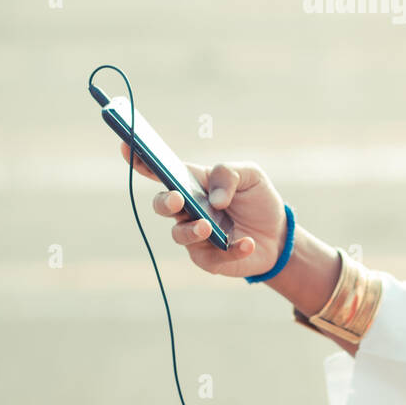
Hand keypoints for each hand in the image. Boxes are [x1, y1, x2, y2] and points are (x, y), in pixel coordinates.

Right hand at [119, 142, 286, 278]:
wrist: (277, 234)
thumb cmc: (257, 199)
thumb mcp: (251, 175)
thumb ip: (229, 175)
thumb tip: (214, 199)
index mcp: (192, 183)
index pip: (161, 171)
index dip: (140, 159)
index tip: (128, 145)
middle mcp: (187, 209)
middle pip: (161, 205)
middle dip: (165, 202)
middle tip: (178, 199)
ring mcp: (194, 235)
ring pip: (179, 234)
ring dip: (192, 230)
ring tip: (209, 227)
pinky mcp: (207, 259)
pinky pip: (211, 257)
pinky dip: (231, 250)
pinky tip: (247, 243)